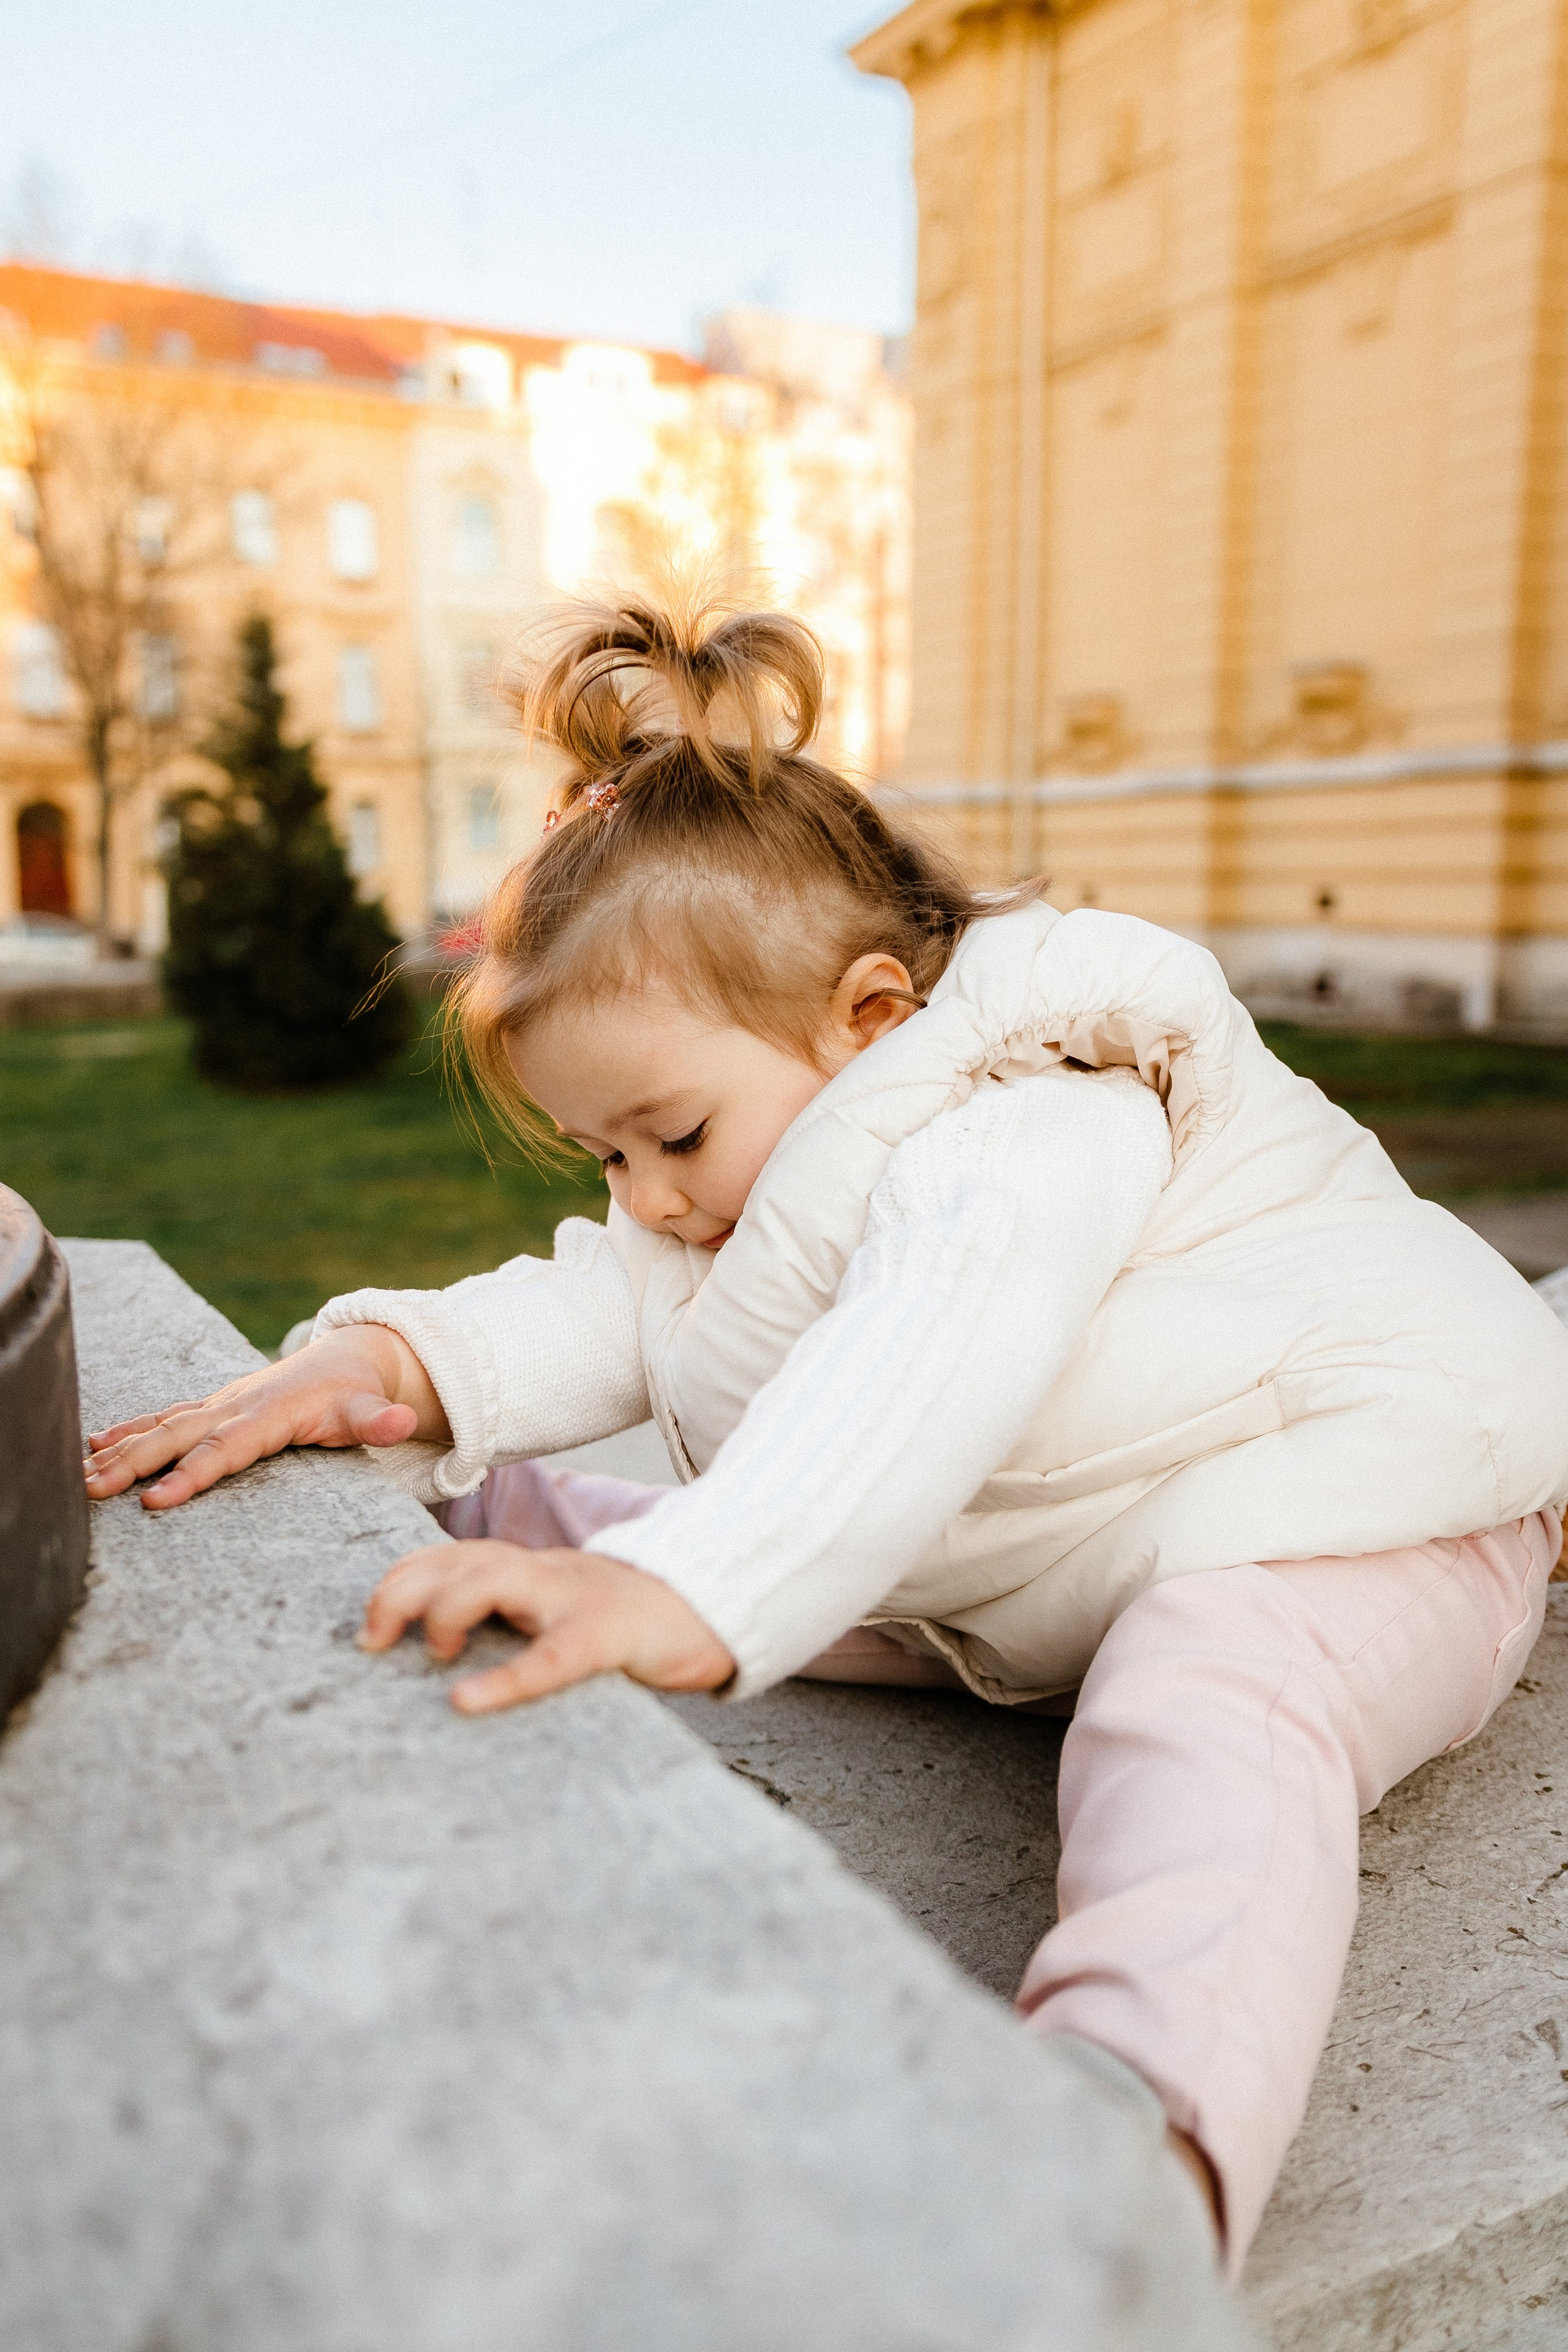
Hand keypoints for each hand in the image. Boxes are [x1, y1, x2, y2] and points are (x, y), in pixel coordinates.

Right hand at [83, 1326, 449, 1510]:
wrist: (347, 1356)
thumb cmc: (356, 1393)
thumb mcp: (371, 1407)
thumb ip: (380, 1421)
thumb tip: (401, 1422)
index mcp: (269, 1413)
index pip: (225, 1448)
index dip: (192, 1473)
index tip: (157, 1500)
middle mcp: (235, 1406)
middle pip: (178, 1436)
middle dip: (135, 1464)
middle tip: (94, 1491)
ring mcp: (220, 1404)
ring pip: (163, 1426)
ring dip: (122, 1451)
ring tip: (84, 1476)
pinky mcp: (213, 1407)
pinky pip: (165, 1418)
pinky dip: (129, 1430)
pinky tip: (95, 1447)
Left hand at [359, 1539, 734, 1711]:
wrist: (714, 1609)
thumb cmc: (628, 1626)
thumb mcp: (561, 1616)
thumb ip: (514, 1626)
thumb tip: (442, 1666)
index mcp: (529, 1572)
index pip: (448, 1556)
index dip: (399, 1581)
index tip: (367, 1629)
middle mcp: (543, 1575)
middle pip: (457, 1559)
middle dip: (401, 1592)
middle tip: (373, 1644)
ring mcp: (575, 1597)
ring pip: (494, 1581)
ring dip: (446, 1614)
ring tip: (430, 1655)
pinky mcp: (608, 1635)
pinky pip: (550, 1656)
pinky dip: (505, 1680)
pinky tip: (466, 1703)